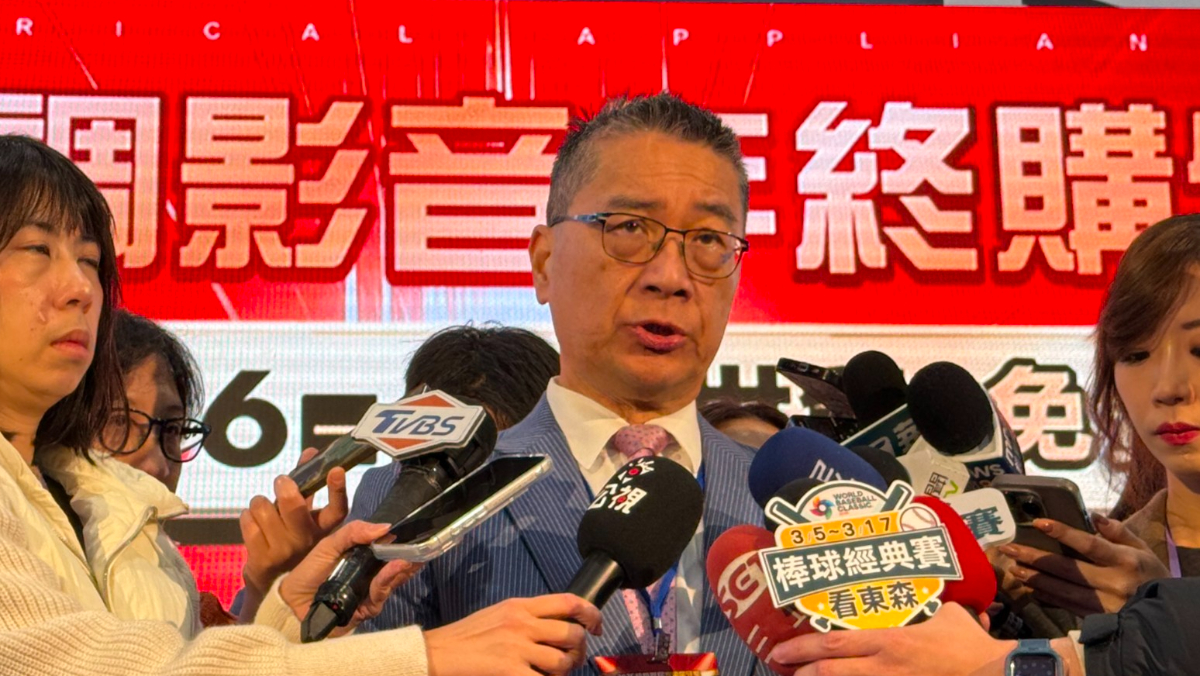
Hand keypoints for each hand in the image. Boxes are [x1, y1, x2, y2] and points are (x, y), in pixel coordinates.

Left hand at [240, 447, 348, 596]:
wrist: (271, 586)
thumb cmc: (291, 540)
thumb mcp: (305, 516)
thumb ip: (308, 485)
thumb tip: (311, 451)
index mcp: (323, 531)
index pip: (338, 510)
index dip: (338, 489)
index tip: (335, 469)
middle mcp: (307, 543)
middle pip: (293, 504)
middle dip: (284, 485)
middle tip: (282, 481)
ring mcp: (283, 552)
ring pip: (262, 507)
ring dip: (260, 503)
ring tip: (264, 511)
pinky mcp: (260, 559)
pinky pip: (247, 520)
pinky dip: (247, 517)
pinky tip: (254, 525)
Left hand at [278, 520, 420, 634]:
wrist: (291, 600)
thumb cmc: (310, 570)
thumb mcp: (330, 545)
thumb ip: (354, 532)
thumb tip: (385, 527)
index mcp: (363, 559)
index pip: (388, 551)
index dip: (401, 544)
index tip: (414, 535)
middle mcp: (370, 576)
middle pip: (395, 567)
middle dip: (408, 558)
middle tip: (419, 549)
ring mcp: (369, 593)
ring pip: (391, 582)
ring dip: (399, 570)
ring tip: (405, 559)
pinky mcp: (366, 610)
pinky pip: (380, 596)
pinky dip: (387, 583)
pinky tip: (391, 571)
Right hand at [424, 594, 602, 675]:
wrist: (437, 653)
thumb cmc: (465, 637)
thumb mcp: (498, 615)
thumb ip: (526, 617)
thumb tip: (556, 626)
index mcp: (520, 606)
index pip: (568, 601)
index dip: (591, 613)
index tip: (597, 625)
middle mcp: (522, 624)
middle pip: (572, 634)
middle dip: (579, 650)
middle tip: (573, 659)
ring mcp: (517, 649)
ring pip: (562, 661)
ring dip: (564, 671)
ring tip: (554, 674)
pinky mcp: (511, 672)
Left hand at [770, 602, 1012, 675]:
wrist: (996, 672)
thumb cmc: (971, 646)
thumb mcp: (947, 615)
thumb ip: (928, 607)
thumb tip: (931, 598)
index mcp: (890, 642)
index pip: (835, 644)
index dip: (803, 648)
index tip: (780, 650)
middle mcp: (885, 668)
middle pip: (832, 672)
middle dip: (802, 671)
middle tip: (781, 667)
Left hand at [999, 515, 1169, 615]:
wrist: (1164, 612)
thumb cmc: (1150, 574)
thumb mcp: (1142, 549)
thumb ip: (1118, 531)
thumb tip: (1093, 515)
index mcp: (1125, 560)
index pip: (1089, 545)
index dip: (1063, 533)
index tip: (1038, 523)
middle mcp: (1113, 582)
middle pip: (1068, 569)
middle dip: (1035, 558)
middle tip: (1010, 549)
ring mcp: (1104, 603)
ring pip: (1063, 590)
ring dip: (1035, 579)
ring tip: (1014, 568)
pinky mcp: (1098, 617)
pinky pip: (1067, 606)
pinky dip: (1047, 597)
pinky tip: (1031, 588)